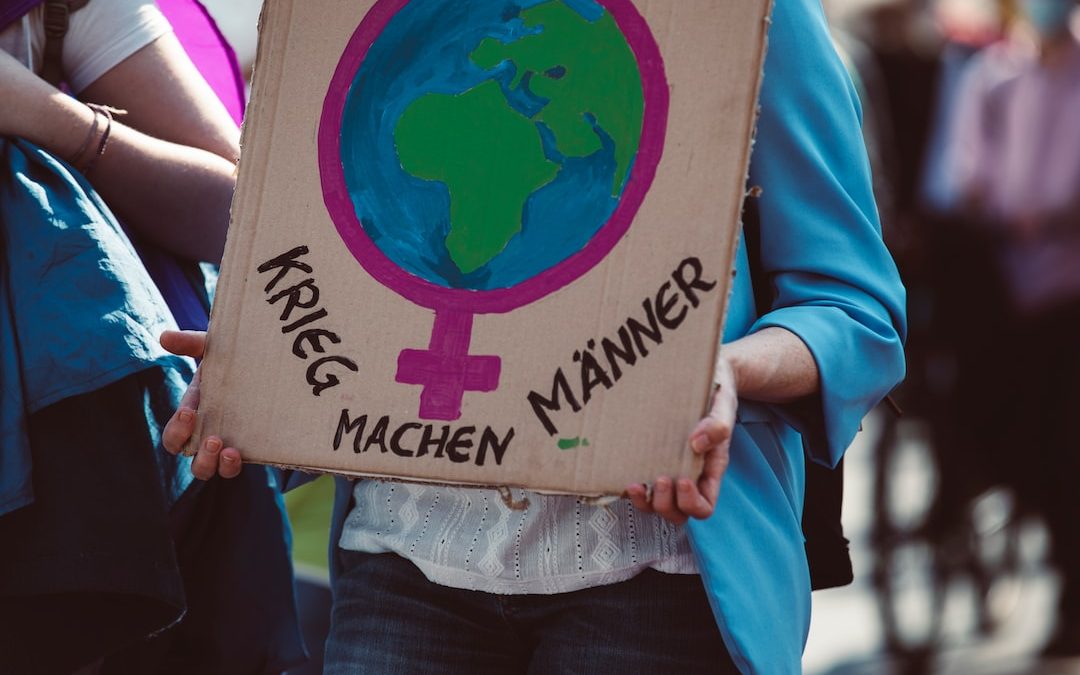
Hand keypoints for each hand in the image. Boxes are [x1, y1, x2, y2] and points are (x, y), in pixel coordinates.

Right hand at [160, 330, 242, 479]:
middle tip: (213, 439)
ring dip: (213, 465)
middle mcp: (206, 432)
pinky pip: (235, 468)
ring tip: (229, 450)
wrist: (268, 366)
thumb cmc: (234, 359)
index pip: (174, 436)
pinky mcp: (249, 450)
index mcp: (194, 413)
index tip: (189, 412)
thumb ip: (191, 343)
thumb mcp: (214, 349)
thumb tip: (164, 336)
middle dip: (197, 454)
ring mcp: (227, 443)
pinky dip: (234, 466)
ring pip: (209, 470)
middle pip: (189, 458)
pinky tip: (241, 454)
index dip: (177, 431)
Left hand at [626, 355, 736, 524]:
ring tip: (636, 484)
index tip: (682, 479)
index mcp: (710, 470)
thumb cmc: (715, 394)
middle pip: (679, 514)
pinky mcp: (650, 462)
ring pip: (657, 506)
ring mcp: (669, 471)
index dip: (692, 503)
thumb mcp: (723, 405)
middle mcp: (690, 477)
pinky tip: (624, 476)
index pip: (704, 507)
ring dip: (646, 503)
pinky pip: (642, 489)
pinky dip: (632, 491)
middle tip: (660, 479)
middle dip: (666, 505)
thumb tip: (697, 443)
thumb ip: (718, 424)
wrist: (704, 378)